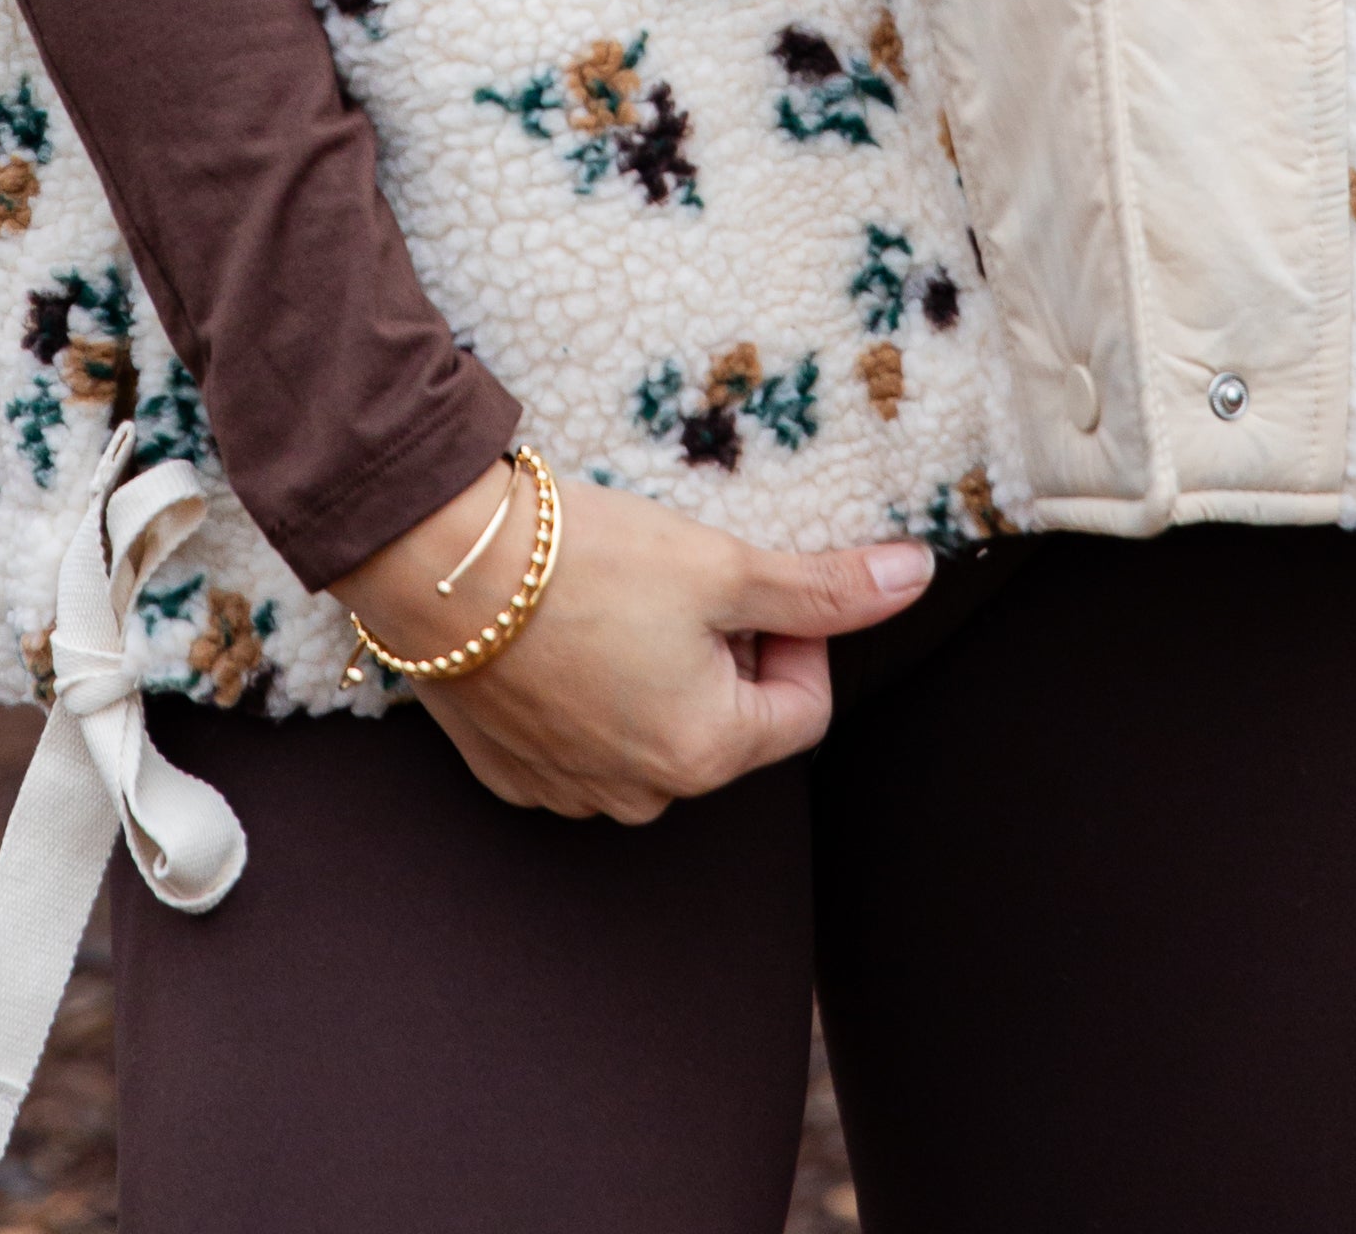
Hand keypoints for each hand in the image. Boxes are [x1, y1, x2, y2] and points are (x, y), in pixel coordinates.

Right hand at [334, 456, 930, 821]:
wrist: (437, 561)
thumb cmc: (584, 559)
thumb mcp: (721, 563)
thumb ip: (825, 586)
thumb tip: (919, 577)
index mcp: (705, 752)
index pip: (803, 703)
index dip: (791, 629)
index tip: (745, 575)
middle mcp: (641, 795)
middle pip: (728, 719)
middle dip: (722, 649)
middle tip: (676, 578)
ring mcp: (570, 792)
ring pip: (655, 730)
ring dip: (656, 669)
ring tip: (614, 597)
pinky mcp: (513, 772)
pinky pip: (584, 740)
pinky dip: (589, 689)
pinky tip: (561, 629)